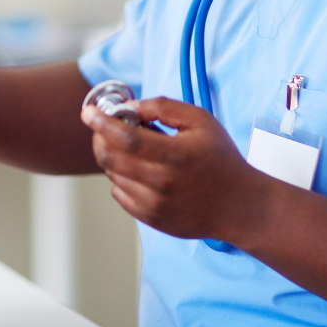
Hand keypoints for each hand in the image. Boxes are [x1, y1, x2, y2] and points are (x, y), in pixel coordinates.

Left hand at [81, 96, 264, 241]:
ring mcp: (153, 205)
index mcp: (174, 156)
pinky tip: (141, 169)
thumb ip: (163, 108)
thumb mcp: (200, 121)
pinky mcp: (150, 219)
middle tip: (106, 125)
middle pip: (110, 158)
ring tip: (135, 147)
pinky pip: (119, 193)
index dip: (102, 123)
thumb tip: (130, 107)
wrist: (239, 205)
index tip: (87, 112)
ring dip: (113, 156)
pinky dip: (121, 177)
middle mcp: (160, 183)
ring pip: (112, 175)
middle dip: (100, 137)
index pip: (125, 138)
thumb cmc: (221, 159)